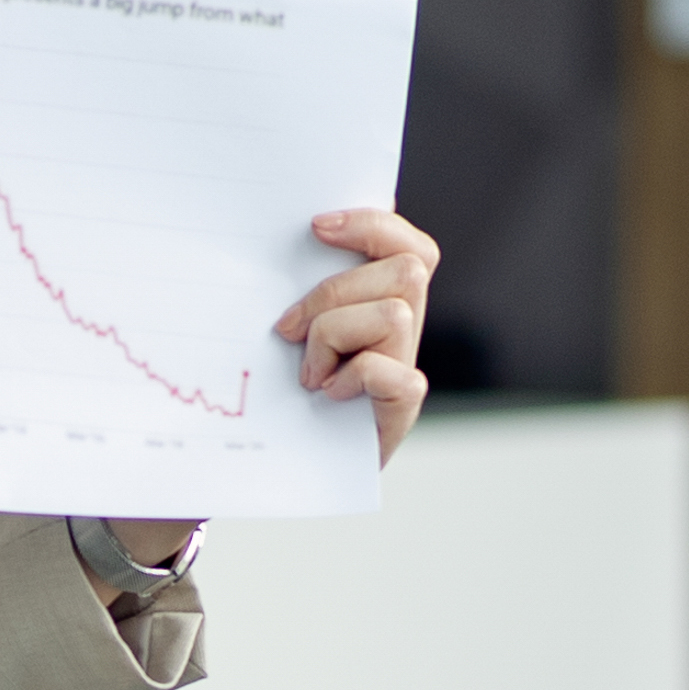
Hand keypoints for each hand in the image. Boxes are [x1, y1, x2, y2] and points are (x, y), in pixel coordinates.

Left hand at [275, 208, 438, 466]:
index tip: (316, 226)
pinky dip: (350, 377)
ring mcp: (406, 367)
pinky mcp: (402, 407)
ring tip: (306, 369)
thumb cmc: (280, 391)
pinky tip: (326, 394)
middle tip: (288, 327)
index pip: (408, 245)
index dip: (374, 224)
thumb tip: (296, 235)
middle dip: (336, 291)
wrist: (279, 465)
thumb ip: (302, 282)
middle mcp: (404, 329)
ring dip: (333, 336)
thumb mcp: (287, 327)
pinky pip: (389, 371)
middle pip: (408, 269)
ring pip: (395, 314)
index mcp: (381, 300)